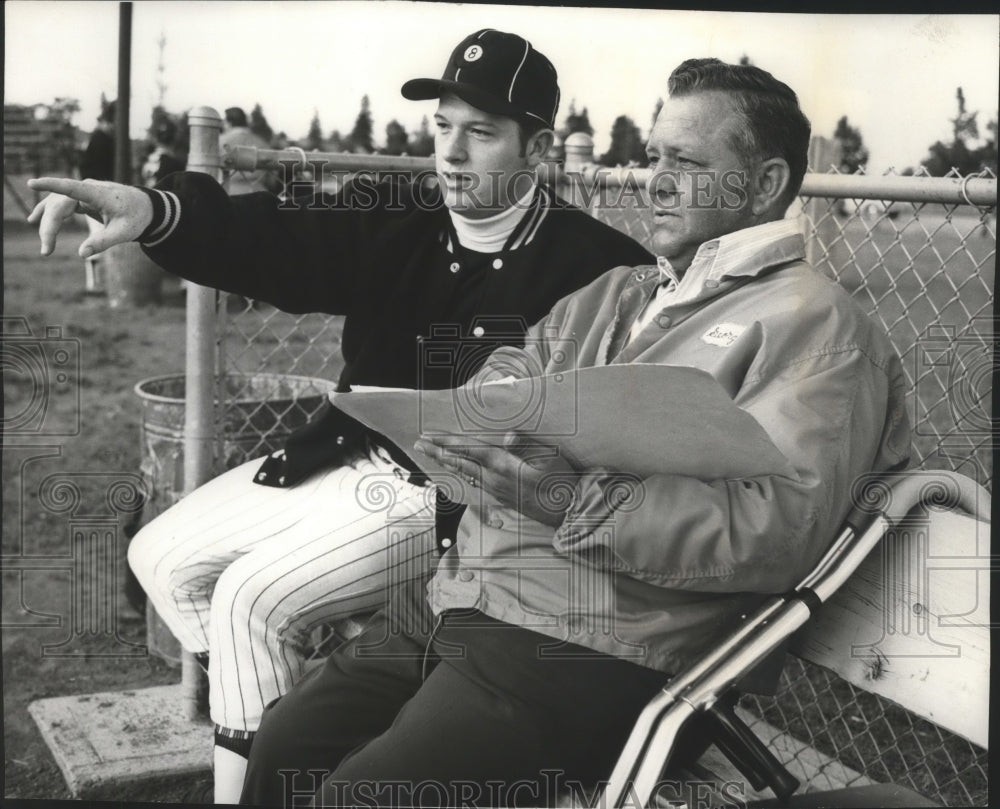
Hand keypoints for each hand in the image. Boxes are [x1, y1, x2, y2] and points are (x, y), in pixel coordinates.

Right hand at [27, 177, 152, 257]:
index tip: (32, 183)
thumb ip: (104, 242)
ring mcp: (83, 191)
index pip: (70, 188)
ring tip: (44, 245)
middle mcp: (87, 188)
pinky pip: (61, 204)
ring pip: (57, 204)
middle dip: (49, 227)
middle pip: (59, 204)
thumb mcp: (124, 233)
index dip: (50, 185)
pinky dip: (49, 213)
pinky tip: (34, 219)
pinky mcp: (82, 197)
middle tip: (46, 251)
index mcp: (98, 194)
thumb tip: (82, 254)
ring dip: (48, 223)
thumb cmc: (137, 218)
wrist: (147, 207)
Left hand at [414, 431, 578, 526]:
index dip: (448, 441)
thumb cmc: (562, 483)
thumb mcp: (550, 459)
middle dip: (438, 451)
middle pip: (460, 462)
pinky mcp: (503, 497)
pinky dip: (462, 472)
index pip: (469, 450)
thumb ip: (527, 445)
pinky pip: (475, 481)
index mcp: (503, 465)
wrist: (569, 513)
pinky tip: (461, 471)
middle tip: (419, 443)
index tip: (429, 436)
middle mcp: (495, 479)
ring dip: (448, 462)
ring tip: (433, 454)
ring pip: (466, 473)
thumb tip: (508, 435)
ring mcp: (498, 490)